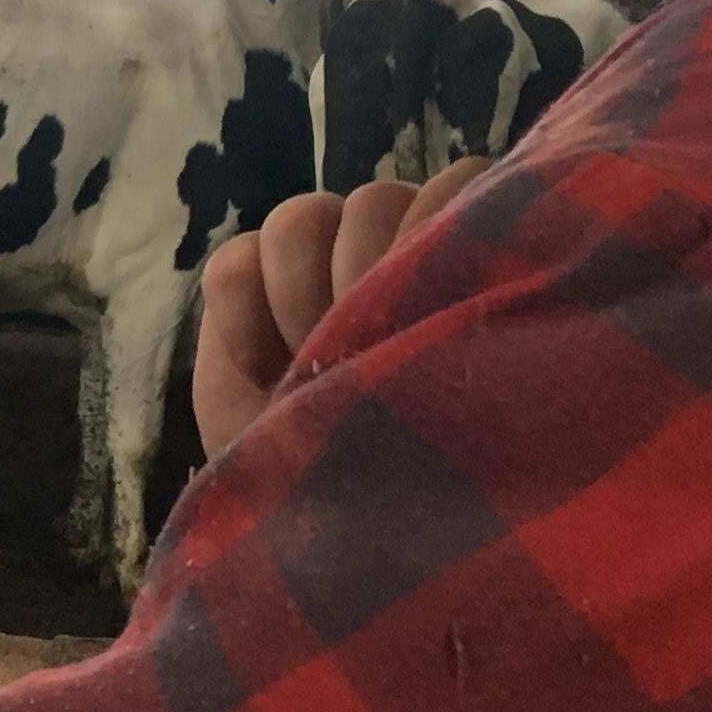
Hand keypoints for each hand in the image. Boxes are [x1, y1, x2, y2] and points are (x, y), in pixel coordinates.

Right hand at [191, 159, 488, 458]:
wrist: (319, 524)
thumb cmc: (413, 469)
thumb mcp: (462, 389)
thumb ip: (470, 311)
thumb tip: (478, 261)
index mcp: (454, 261)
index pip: (458, 187)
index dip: (436, 238)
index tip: (427, 316)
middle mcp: (386, 248)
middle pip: (373, 201)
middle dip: (363, 277)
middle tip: (362, 354)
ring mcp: (311, 265)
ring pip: (300, 218)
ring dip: (300, 293)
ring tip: (307, 368)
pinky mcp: (242, 289)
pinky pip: (233, 261)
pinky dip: (242, 312)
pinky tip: (260, 368)